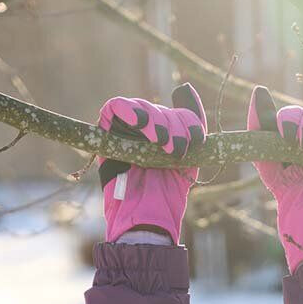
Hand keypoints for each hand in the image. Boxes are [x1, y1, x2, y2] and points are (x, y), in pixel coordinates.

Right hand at [97, 82, 206, 244]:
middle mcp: (146, 132)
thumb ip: (191, 127)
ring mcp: (125, 131)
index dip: (189, 120)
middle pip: (161, 109)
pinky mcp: (106, 132)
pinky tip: (140, 121)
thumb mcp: (188, 160)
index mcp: (167, 136)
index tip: (196, 139)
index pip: (179, 113)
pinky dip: (129, 108)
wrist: (146, 216)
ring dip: (155, 120)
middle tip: (176, 147)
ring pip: (142, 107)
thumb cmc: (166, 195)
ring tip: (161, 142)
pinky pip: (115, 107)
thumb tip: (186, 87)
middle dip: (173, 124)